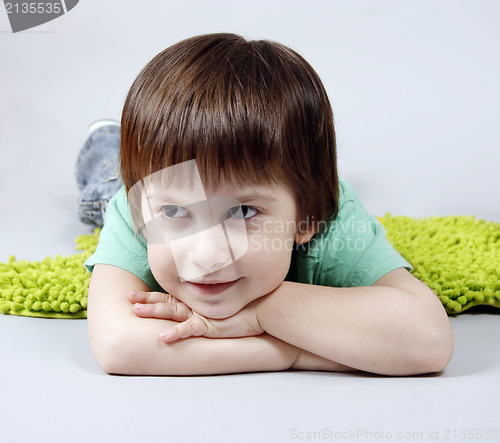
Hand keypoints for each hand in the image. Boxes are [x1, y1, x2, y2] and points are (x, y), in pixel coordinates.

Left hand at [128, 290, 263, 341]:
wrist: (263, 307)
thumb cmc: (244, 306)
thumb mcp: (221, 305)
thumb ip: (208, 302)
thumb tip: (197, 302)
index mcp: (196, 300)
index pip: (170, 296)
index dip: (151, 295)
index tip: (135, 294)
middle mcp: (195, 305)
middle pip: (166, 302)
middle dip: (146, 300)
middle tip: (128, 297)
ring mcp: (201, 314)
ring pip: (172, 312)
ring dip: (154, 311)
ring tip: (136, 311)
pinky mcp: (210, 325)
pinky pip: (189, 330)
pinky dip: (176, 333)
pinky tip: (162, 337)